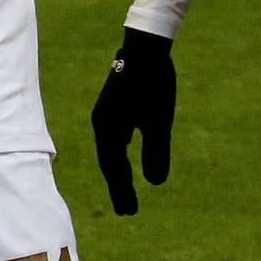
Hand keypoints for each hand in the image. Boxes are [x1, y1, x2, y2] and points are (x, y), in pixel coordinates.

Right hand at [91, 28, 175, 214]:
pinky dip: (120, 148)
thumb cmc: (152, 85)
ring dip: (118, 167)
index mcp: (108, 129)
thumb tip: (156, 183)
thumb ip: (156, 152)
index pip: (114, 169)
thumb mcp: (158, 122)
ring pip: (111, 147)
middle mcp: (102, 122)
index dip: (122, 192)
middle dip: (118, 185)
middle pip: (109, 161)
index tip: (129, 213)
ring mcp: (107, 111)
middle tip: (127, 210)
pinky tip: (126, 147)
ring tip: (125, 185)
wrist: (145, 47)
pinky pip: (115, 133)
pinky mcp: (116, 102)